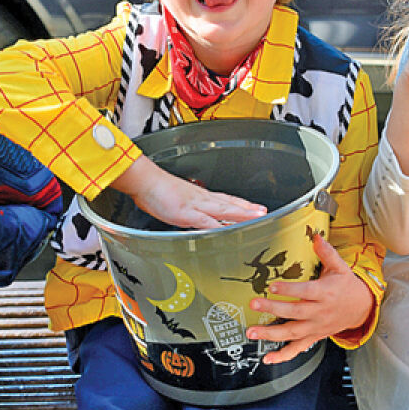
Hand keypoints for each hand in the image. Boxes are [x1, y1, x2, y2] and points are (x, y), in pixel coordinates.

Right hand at [113, 156, 265, 229]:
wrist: (143, 180)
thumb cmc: (155, 190)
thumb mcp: (176, 201)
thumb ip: (187, 210)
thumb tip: (194, 216)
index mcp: (199, 197)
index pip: (225, 200)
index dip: (241, 205)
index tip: (255, 208)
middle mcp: (201, 199)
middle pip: (229, 204)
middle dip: (248, 209)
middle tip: (265, 212)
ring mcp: (195, 205)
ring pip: (223, 209)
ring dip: (241, 213)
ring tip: (257, 216)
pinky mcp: (185, 213)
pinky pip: (204, 221)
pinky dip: (217, 226)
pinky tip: (228, 229)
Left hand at [246, 234, 372, 363]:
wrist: (362, 309)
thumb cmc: (347, 286)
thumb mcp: (340, 267)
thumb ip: (327, 253)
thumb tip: (316, 236)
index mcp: (325, 293)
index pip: (306, 292)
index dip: (290, 290)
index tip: (273, 286)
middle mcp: (320, 312)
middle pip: (295, 312)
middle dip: (273, 309)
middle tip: (254, 304)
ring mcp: (316, 328)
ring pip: (292, 333)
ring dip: (271, 334)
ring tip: (252, 332)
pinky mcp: (314, 337)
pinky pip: (297, 349)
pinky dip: (283, 356)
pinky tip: (267, 358)